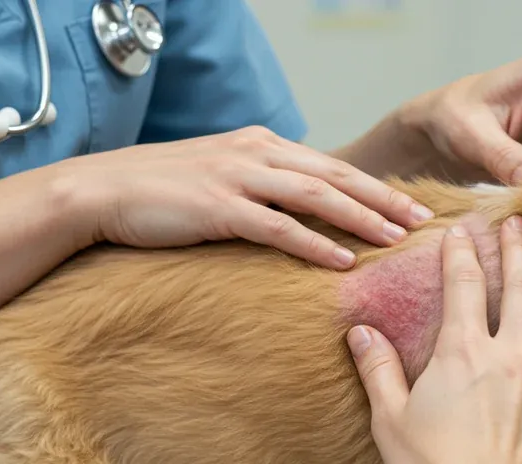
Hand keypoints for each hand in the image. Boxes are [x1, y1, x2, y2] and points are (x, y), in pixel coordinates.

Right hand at [62, 126, 434, 268]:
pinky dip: (312, 243)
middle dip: (384, 198)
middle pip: (336, 175)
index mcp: (260, 145)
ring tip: (395, 239)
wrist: (99, 190)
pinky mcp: (217, 208)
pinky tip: (341, 260)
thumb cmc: (159, 192)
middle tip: (422, 221)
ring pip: (315, 195)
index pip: (331, 165)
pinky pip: (276, 227)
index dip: (375, 186)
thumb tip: (294, 214)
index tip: (410, 207)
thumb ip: (258, 187)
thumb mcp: (217, 177)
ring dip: (360, 217)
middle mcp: (256, 154)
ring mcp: (237, 178)